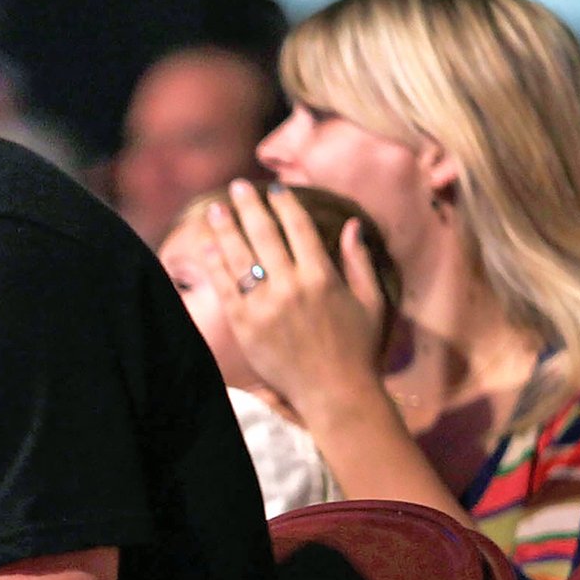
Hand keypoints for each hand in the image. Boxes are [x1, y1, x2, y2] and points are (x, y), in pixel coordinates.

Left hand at [201, 181, 391, 415]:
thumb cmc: (359, 349)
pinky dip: (216, 264)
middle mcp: (291, 286)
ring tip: (216, 209)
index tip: (275, 188)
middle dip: (249, 206)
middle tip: (238, 187)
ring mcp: (265, 306)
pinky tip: (208, 247)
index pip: (299, 227)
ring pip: (239, 256)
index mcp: (322, 277)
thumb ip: (359, 261)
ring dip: (225, 228)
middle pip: (264, 234)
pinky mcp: (245, 325)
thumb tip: (353, 225)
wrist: (335, 393)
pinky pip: (226, 287)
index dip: (285, 204)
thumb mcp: (371, 302)